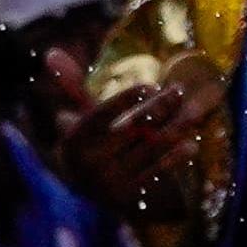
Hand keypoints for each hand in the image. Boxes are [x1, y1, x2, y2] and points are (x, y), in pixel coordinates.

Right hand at [53, 60, 220, 213]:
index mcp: (75, 137)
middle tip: (179, 90)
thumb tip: (52, 52)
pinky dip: (175, 156)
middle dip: (160, 106)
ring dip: (176, 128)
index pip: (103, 112)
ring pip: (151, 147)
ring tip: (194, 112)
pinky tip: (191, 144)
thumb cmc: (88, 142)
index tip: (151, 84)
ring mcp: (110, 178)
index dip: (128, 97)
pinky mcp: (128, 194)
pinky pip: (157, 170)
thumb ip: (72, 87)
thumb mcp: (79, 117)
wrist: (88, 190)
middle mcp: (90, 159)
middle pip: (134, 126)